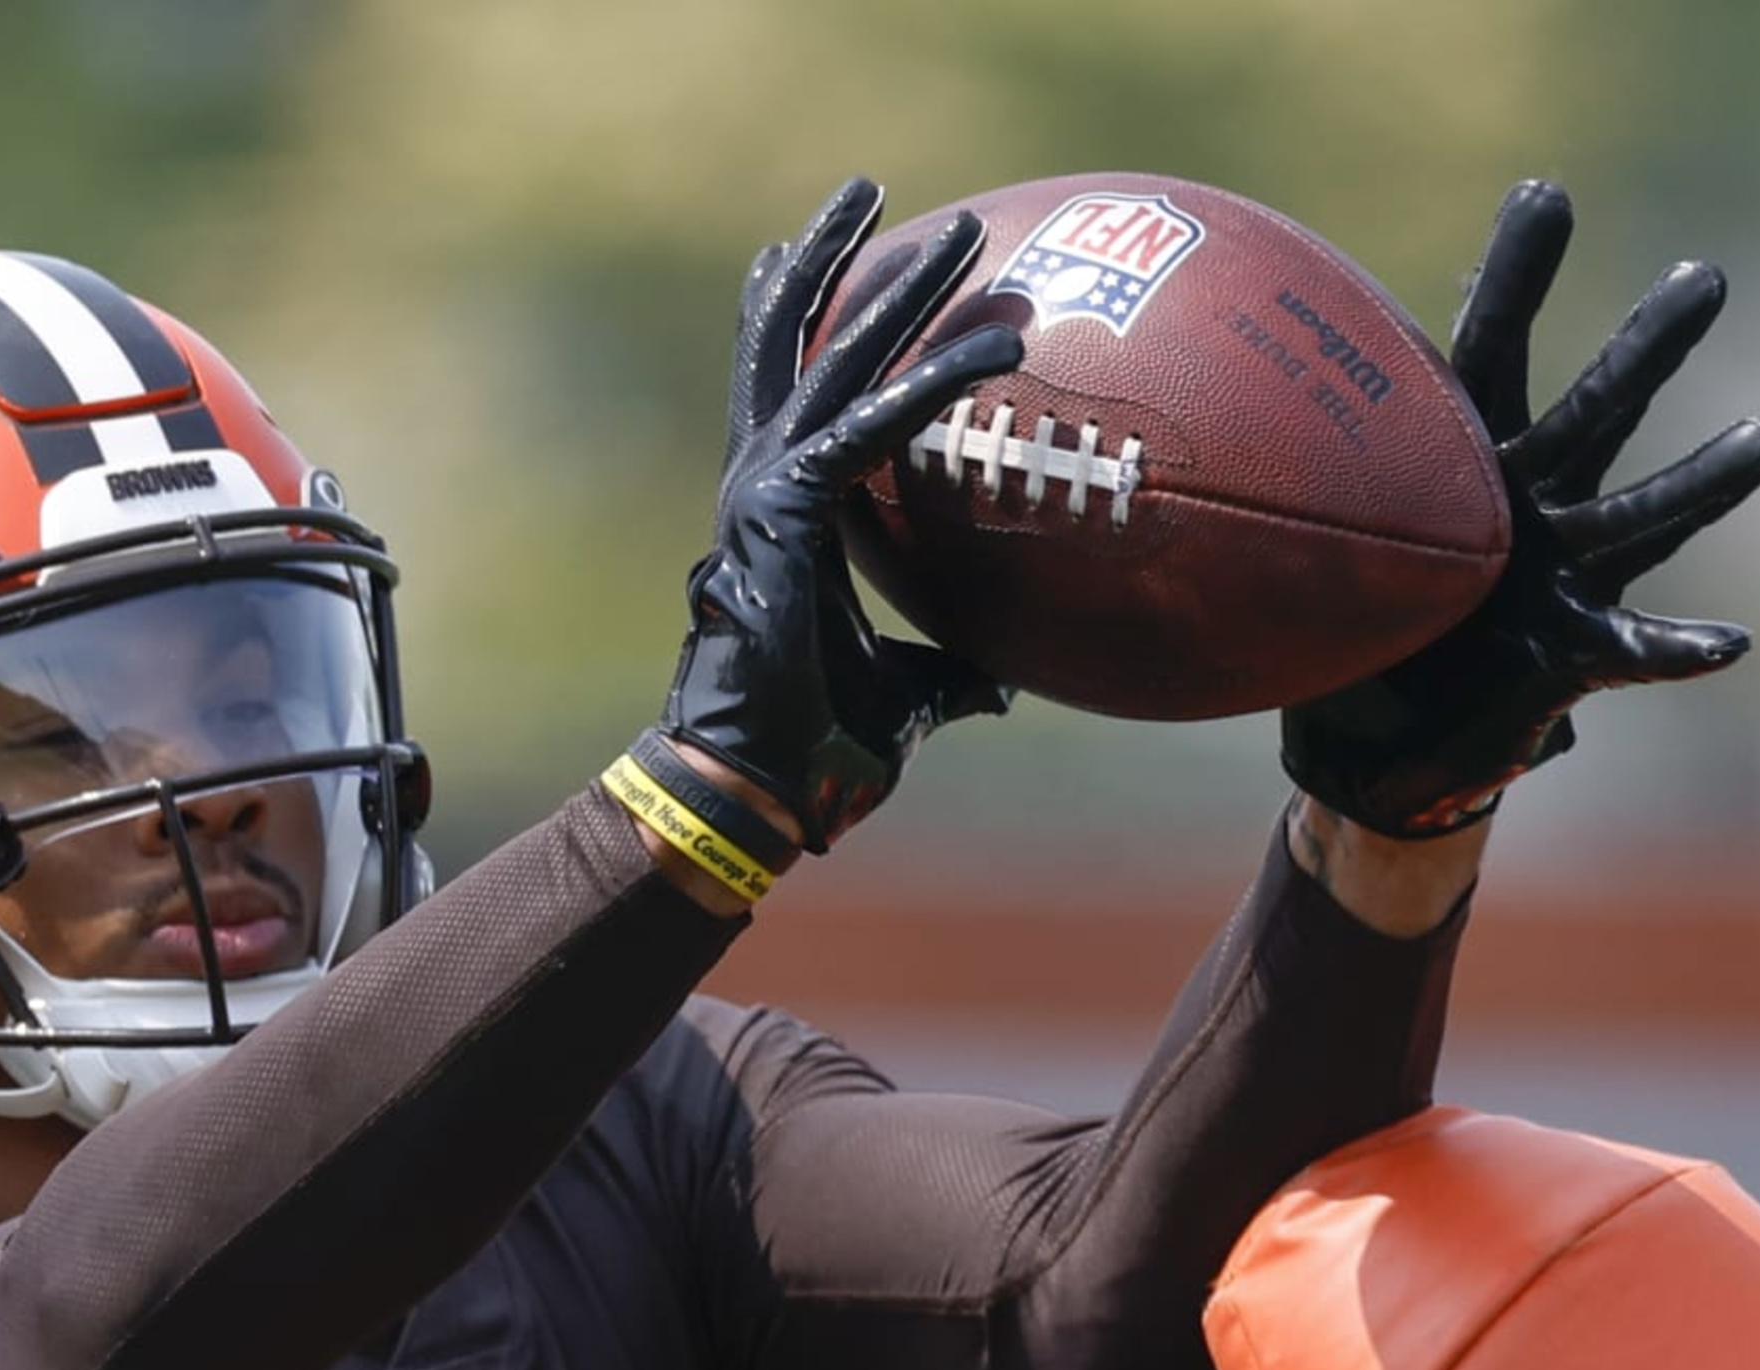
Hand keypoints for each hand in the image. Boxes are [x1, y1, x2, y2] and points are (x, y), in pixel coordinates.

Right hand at [660, 178, 1025, 851]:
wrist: (752, 789)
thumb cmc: (814, 749)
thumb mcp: (908, 696)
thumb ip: (951, 672)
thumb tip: (1007, 681)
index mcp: (782, 513)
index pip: (800, 392)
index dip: (819, 319)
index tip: (845, 259)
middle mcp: (762, 483)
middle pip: (799, 342)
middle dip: (844, 262)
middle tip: (877, 190)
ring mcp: (764, 490)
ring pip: (830, 357)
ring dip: (892, 286)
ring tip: (947, 226)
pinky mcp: (784, 512)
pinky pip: (874, 429)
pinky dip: (936, 382)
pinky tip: (995, 345)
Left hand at [1281, 179, 1759, 839]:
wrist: (1371, 746)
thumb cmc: (1342, 624)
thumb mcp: (1294, 539)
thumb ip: (1270, 478)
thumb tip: (1167, 402)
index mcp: (1463, 460)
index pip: (1490, 350)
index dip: (1514, 277)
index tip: (1544, 194)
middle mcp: (1530, 502)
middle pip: (1596, 409)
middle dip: (1649, 345)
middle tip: (1705, 276)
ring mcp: (1561, 576)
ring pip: (1640, 519)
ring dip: (1699, 484)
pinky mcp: (1570, 654)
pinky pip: (1632, 649)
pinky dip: (1678, 647)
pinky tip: (1729, 641)